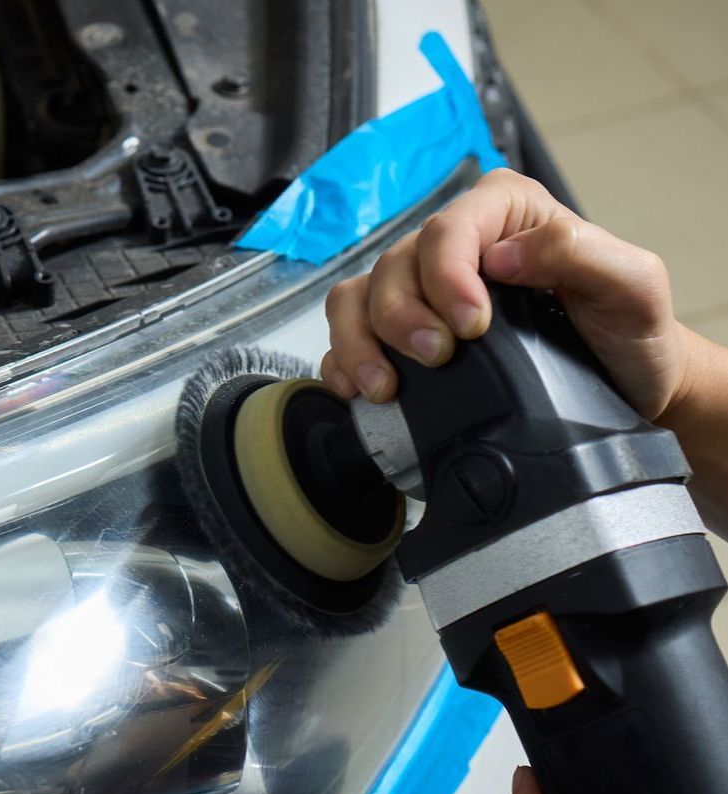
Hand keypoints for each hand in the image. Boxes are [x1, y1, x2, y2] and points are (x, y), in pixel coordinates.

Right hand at [321, 166, 727, 536]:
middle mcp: (456, 249)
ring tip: (386, 386)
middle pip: (393, 267)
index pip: (449, 228)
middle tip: (436, 358)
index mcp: (506, 215)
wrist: (623, 393)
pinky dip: (343, 366)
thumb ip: (578, 252)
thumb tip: (503, 254)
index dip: (446, 276)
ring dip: (360, 343)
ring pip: (357, 299)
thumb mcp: (634, 284)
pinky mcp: (402, 342)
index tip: (471, 327)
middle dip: (402, 317)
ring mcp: (423, 297)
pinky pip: (347, 341)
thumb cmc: (629, 335)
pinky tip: (363, 391)